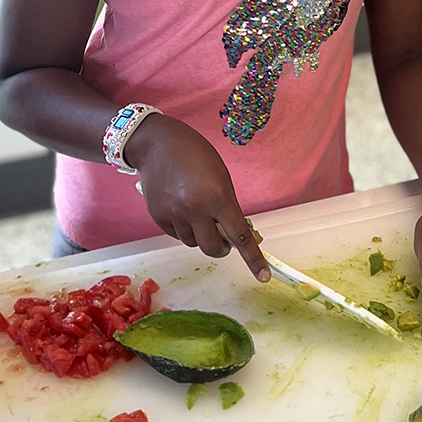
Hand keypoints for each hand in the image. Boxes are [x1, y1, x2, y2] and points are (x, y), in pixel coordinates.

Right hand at [126, 115, 269, 281]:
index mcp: (217, 197)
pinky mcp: (158, 217)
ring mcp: (174, 215)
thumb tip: (242, 234)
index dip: (253, 257)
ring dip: (201, 236)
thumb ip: (229, 207)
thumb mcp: (221, 177)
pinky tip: (182, 209)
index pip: (239, 235)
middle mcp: (195, 209)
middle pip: (213, 248)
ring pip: (193, 243)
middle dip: (222, 248)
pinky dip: (184, 229)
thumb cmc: (196, 155)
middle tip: (224, 240)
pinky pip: (176, 235)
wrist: (157, 144)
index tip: (263, 276)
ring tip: (198, 213)